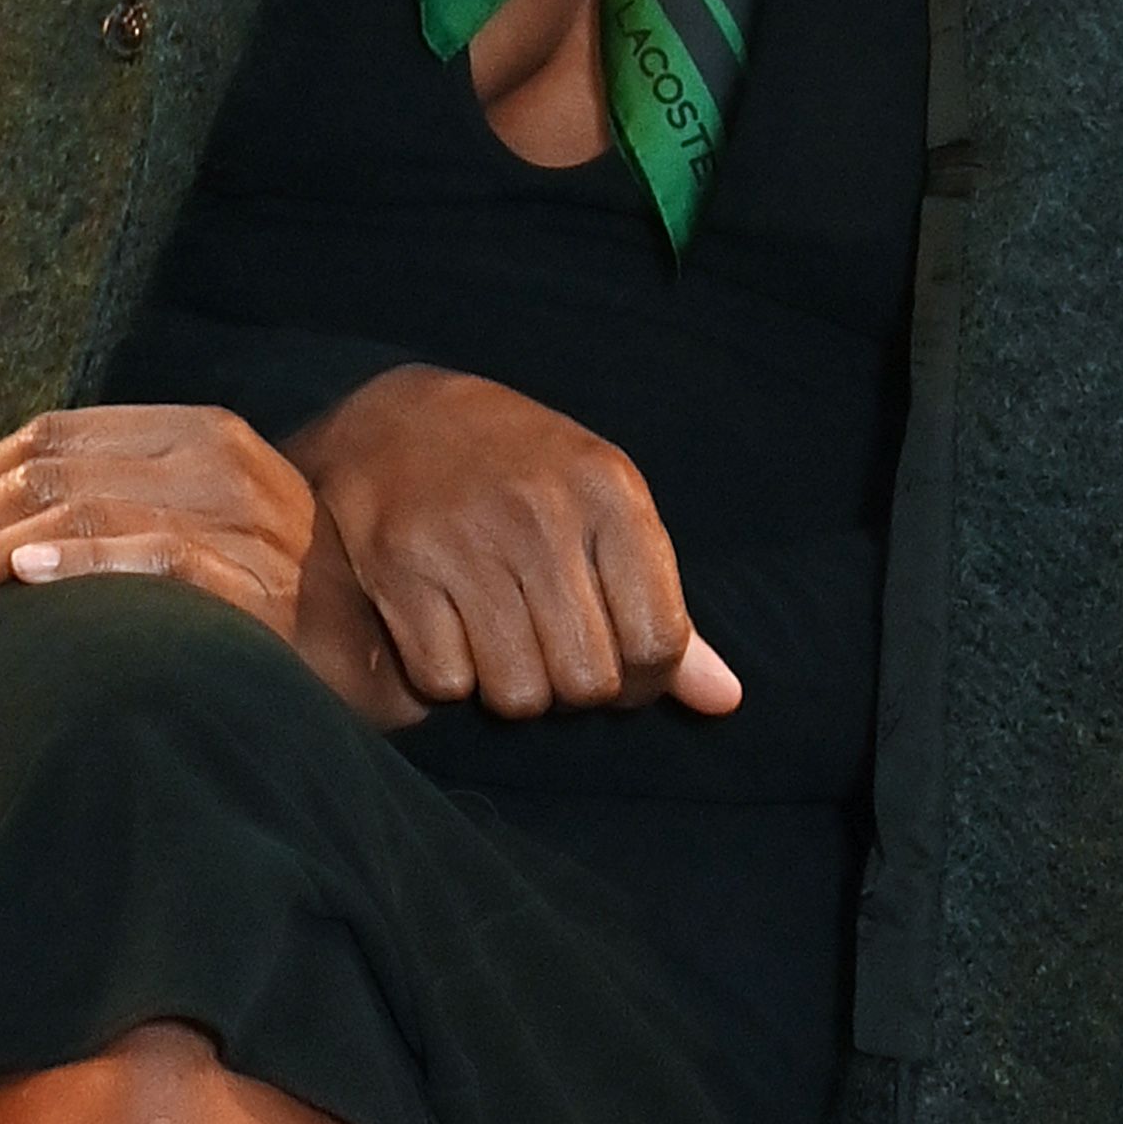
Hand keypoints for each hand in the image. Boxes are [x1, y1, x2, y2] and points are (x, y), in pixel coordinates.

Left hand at [0, 406, 420, 727]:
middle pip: (54, 474)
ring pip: (82, 512)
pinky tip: (26, 581)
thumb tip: (3, 527)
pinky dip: (79, 564)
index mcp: (197, 431)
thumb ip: (124, 501)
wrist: (379, 639)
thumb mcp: (203, 516)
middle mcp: (215, 459)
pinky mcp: (249, 575)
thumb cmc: (275, 585)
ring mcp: (235, 515)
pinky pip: (147, 557)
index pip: (59, 436)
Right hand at [288, 365, 741, 719]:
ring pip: (517, 695)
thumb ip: (662, 608)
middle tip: (550, 649)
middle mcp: (540, 511)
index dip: (645, 680)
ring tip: (499, 636)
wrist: (398, 421)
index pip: (659, 641)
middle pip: (589, 682)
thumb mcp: (606, 511)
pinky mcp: (398, 567)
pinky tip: (447, 627)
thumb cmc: (523, 477)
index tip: (618, 665)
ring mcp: (465, 539)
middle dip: (573, 689)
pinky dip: (447, 676)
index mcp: (609, 490)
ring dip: (510, 687)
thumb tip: (724, 702)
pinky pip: (445, 683)